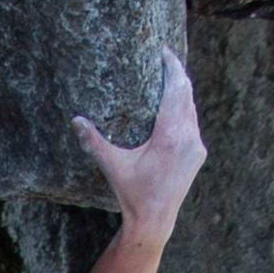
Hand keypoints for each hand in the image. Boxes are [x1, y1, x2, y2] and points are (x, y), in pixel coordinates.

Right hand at [71, 53, 204, 241]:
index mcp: (170, 135)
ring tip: (167, 77)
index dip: (171, 67)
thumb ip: (94, 141)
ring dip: (181, 92)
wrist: (154, 220)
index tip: (163, 51)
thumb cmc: (132, 193)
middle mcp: (188, 137)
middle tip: (163, 57)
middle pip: (186, 94)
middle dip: (176, 74)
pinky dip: (184, 109)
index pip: (176, 89)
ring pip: (191, 108)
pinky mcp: (198, 154)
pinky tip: (173, 105)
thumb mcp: (112, 165)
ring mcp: (196, 146)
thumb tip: (75, 120)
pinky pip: (193, 122)